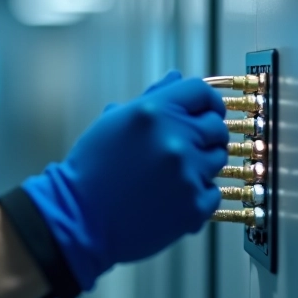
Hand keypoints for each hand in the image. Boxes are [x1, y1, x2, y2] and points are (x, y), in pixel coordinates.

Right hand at [21, 71, 228, 290]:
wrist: (80, 217)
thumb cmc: (92, 170)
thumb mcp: (113, 124)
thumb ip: (150, 99)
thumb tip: (175, 79)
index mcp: (154, 112)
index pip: (201, 92)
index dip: (207, 101)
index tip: (205, 111)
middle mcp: (175, 139)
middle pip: (216, 126)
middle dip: (203, 135)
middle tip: (182, 148)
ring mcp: (187, 173)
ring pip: (217, 159)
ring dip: (200, 165)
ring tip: (169, 175)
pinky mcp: (194, 206)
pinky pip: (212, 192)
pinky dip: (196, 195)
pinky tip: (170, 197)